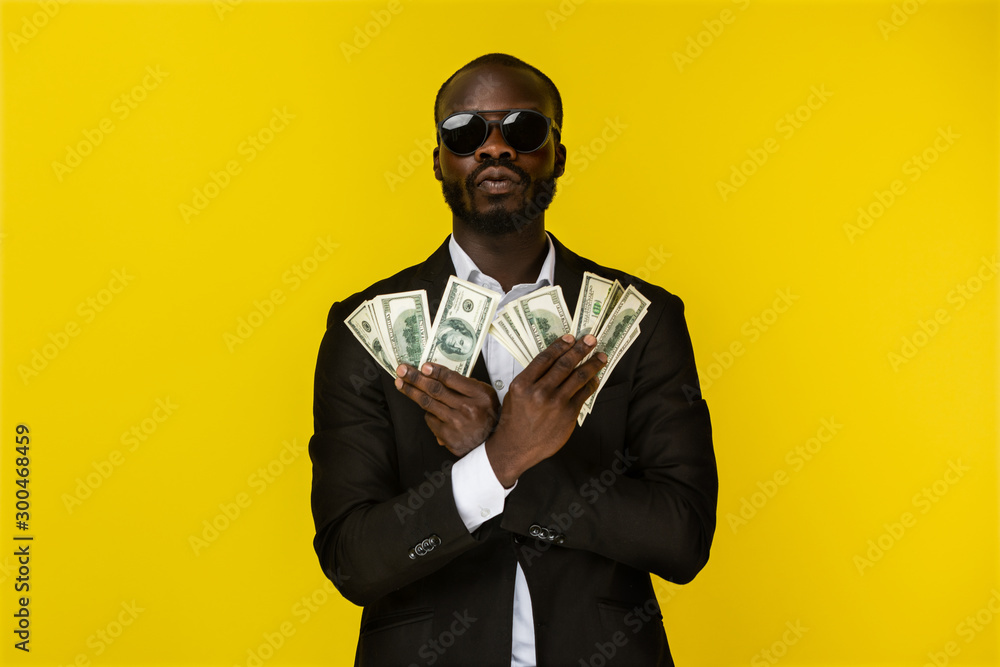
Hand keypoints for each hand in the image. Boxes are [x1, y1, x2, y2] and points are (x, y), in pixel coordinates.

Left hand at [394, 362, 500, 457]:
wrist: (489, 441)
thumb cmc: (484, 413)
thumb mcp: (483, 393)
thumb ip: (464, 383)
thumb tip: (435, 373)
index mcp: (479, 395)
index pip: (452, 379)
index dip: (435, 371)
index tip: (423, 366)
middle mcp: (468, 409)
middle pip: (436, 390)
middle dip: (415, 378)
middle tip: (402, 370)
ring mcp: (456, 424)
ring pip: (428, 404)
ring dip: (411, 392)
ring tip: (401, 383)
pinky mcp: (447, 436)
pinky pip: (430, 419)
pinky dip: (427, 411)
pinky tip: (423, 405)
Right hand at [485, 334, 606, 487]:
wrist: (516, 447)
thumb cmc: (515, 419)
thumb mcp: (515, 394)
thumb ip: (532, 378)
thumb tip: (555, 360)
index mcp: (523, 384)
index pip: (545, 358)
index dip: (560, 345)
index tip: (571, 337)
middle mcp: (539, 392)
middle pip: (564, 364)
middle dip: (580, 349)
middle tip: (591, 339)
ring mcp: (555, 404)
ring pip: (578, 377)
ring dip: (592, 364)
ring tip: (601, 356)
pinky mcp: (568, 415)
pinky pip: (583, 394)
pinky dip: (591, 384)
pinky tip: (595, 378)